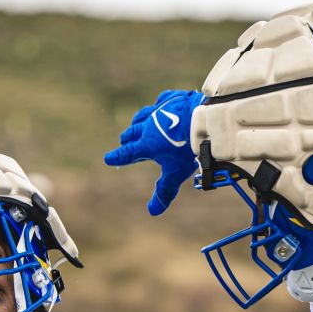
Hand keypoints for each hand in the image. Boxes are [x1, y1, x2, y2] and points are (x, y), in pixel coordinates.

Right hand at [104, 89, 205, 215]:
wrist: (204, 122)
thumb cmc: (188, 150)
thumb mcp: (175, 174)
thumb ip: (164, 191)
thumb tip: (153, 212)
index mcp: (146, 144)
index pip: (128, 153)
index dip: (118, 157)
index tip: (108, 159)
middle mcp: (149, 126)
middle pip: (133, 132)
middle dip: (127, 138)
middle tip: (124, 141)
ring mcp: (160, 110)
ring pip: (143, 115)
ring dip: (138, 122)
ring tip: (136, 124)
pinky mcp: (172, 99)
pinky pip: (161, 101)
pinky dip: (157, 105)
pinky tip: (159, 104)